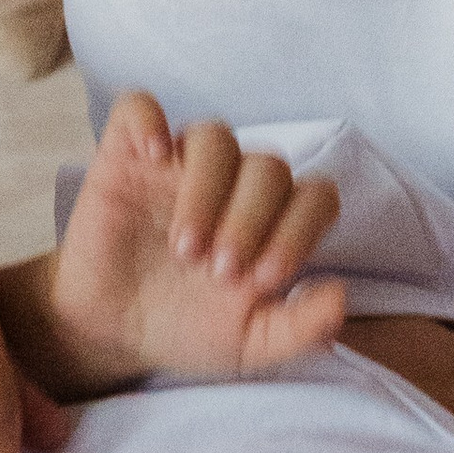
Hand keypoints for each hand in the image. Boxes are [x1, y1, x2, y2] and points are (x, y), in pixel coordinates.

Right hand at [48, 93, 346, 389]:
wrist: (112, 334)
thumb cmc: (187, 328)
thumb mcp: (250, 344)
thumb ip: (301, 327)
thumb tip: (341, 298)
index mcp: (273, 221)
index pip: (314, 196)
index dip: (299, 232)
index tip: (263, 282)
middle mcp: (233, 185)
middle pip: (268, 167)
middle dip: (251, 220)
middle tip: (220, 272)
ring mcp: (179, 166)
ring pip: (214, 137)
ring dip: (206, 191)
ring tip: (185, 247)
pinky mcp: (126, 157)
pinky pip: (140, 108)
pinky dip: (147, 121)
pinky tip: (150, 157)